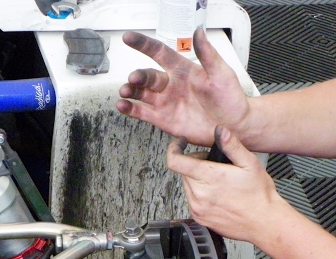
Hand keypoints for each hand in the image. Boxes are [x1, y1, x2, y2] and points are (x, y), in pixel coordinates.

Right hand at [116, 30, 250, 146]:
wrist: (233, 127)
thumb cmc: (230, 99)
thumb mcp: (221, 74)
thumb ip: (207, 54)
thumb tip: (198, 32)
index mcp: (183, 70)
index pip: (159, 53)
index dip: (143, 45)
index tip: (129, 38)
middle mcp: (171, 85)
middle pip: (148, 76)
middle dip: (138, 76)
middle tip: (134, 78)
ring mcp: (165, 102)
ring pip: (141, 93)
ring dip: (131, 91)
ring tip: (125, 92)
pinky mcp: (162, 119)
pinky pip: (142, 112)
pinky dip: (131, 109)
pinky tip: (123, 106)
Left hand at [167, 125, 284, 241]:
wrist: (263, 223)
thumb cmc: (259, 195)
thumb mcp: (250, 164)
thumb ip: (232, 146)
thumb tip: (220, 130)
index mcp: (209, 178)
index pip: (176, 162)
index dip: (174, 149)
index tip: (180, 144)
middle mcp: (199, 194)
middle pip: (184, 172)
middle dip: (196, 165)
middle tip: (215, 166)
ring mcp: (197, 207)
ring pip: (187, 186)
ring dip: (197, 180)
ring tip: (219, 182)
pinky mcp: (198, 217)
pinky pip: (192, 200)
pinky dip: (200, 194)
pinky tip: (217, 195)